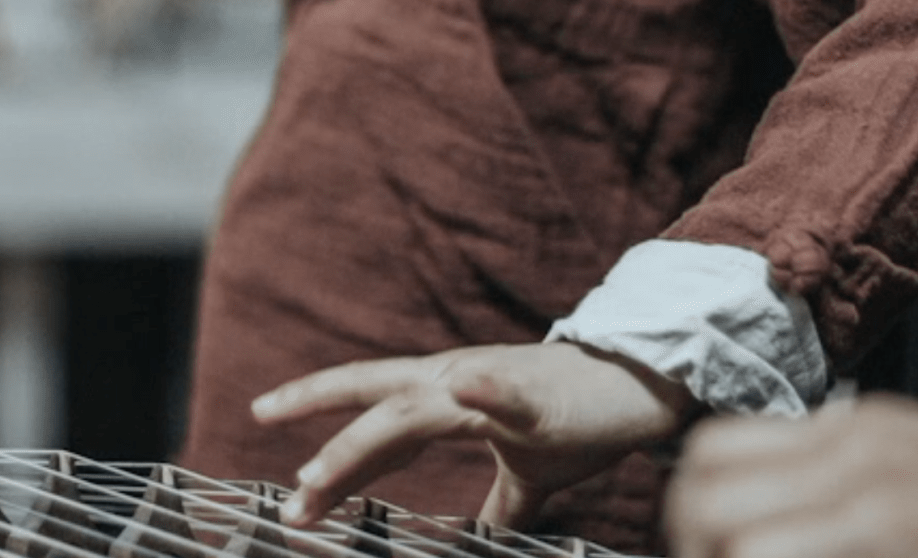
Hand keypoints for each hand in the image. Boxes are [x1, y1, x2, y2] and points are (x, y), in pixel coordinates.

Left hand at [252, 341, 694, 528]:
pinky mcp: (536, 395)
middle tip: (287, 492)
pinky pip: (503, 389)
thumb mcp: (527, 469)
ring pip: (412, 408)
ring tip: (317, 473)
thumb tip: (482, 538)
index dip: (324, 425)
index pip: (371, 403)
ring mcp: (491, 381)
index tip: (276, 448)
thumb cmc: (580, 419)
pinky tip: (461, 385)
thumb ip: (498, 501)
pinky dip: (481, 388)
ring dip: (363, 442)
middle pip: (373, 399)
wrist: (641, 385)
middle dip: (324, 444)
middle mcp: (455, 377)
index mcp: (447, 391)